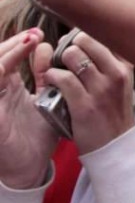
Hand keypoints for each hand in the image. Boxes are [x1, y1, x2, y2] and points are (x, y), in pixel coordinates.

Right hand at [0, 29, 57, 189]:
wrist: (28, 168)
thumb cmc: (38, 136)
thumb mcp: (48, 102)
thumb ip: (50, 79)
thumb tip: (60, 53)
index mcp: (10, 88)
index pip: (11, 58)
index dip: (22, 44)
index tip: (40, 34)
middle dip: (14, 44)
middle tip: (34, 34)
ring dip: (7, 53)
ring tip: (27, 42)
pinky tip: (7, 63)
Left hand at [43, 31, 134, 154]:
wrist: (115, 145)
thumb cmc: (113, 112)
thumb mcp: (122, 83)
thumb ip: (110, 61)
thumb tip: (84, 38)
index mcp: (126, 67)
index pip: (106, 35)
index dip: (86, 36)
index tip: (78, 44)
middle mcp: (116, 75)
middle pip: (87, 40)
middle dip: (70, 45)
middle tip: (65, 56)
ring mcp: (101, 90)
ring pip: (73, 55)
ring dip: (59, 61)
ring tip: (59, 70)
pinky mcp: (84, 105)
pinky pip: (62, 78)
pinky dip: (52, 77)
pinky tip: (53, 82)